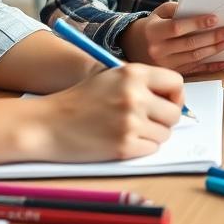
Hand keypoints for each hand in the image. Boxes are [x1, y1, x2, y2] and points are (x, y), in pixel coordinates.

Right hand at [0, 63, 184, 164]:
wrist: (48, 123)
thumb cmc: (79, 100)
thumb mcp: (110, 77)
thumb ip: (142, 82)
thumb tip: (174, 98)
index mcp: (133, 73)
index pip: (176, 83)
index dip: (175, 96)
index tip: (165, 103)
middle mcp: (135, 96)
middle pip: (174, 113)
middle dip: (164, 120)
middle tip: (147, 121)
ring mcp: (130, 122)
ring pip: (165, 134)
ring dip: (152, 135)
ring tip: (128, 130)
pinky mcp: (124, 147)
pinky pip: (151, 149)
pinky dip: (140, 148)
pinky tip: (120, 140)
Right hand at [121, 1, 223, 74]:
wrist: (134, 47)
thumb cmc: (152, 26)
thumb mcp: (159, 13)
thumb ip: (176, 9)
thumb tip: (198, 9)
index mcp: (154, 32)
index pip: (177, 28)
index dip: (197, 23)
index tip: (215, 19)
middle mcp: (158, 50)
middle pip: (190, 44)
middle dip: (214, 37)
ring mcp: (165, 64)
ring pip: (195, 57)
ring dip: (216, 49)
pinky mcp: (173, 73)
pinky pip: (196, 70)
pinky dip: (212, 67)